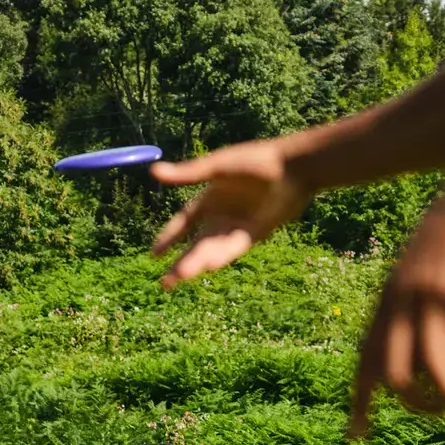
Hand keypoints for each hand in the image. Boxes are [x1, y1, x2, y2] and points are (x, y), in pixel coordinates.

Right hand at [150, 140, 312, 286]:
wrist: (292, 167)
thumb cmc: (254, 161)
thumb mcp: (217, 167)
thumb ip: (187, 175)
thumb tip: (153, 172)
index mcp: (209, 198)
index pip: (184, 222)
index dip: (169, 237)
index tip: (153, 255)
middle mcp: (222, 215)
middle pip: (196, 245)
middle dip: (181, 264)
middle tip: (165, 284)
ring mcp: (238, 226)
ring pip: (213, 250)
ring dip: (197, 264)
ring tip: (180, 278)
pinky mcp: (256, 233)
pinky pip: (234, 248)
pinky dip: (222, 256)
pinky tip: (209, 267)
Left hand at [349, 174, 444, 437]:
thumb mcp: (428, 262)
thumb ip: (419, 298)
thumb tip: (425, 340)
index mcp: (390, 296)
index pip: (363, 360)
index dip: (358, 402)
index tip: (356, 436)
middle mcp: (404, 299)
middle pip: (393, 375)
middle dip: (418, 407)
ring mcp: (435, 294)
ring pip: (433, 368)